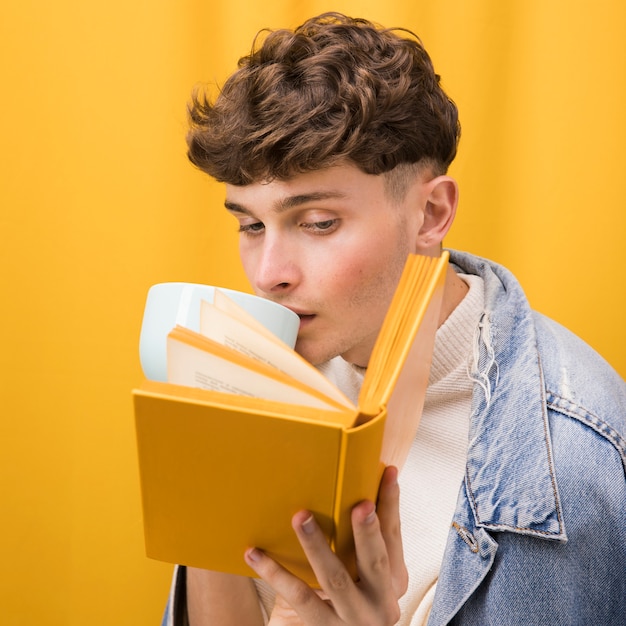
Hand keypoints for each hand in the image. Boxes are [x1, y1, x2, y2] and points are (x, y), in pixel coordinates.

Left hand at [244, 466, 406, 624]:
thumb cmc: (347, 603)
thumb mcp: (363, 577)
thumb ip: (357, 545)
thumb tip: (340, 489)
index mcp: (393, 581)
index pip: (394, 538)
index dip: (391, 505)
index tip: (388, 473)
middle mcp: (381, 603)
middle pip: (375, 561)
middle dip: (367, 531)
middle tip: (359, 504)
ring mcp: (355, 619)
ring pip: (335, 579)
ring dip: (316, 545)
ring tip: (301, 517)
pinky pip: (299, 598)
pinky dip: (275, 573)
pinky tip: (256, 553)